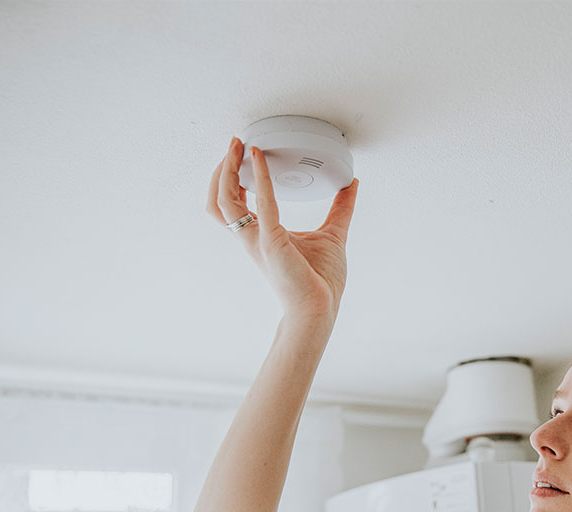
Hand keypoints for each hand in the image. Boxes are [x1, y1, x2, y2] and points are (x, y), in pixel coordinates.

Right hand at [206, 137, 358, 319]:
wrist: (321, 308)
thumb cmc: (321, 281)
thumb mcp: (332, 234)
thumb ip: (340, 208)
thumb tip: (352, 184)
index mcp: (262, 235)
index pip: (233, 204)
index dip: (230, 178)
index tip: (241, 154)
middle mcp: (253, 237)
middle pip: (219, 200)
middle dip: (221, 170)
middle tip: (233, 143)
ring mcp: (259, 240)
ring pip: (224, 203)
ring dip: (227, 172)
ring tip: (238, 148)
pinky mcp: (272, 243)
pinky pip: (261, 206)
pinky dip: (260, 180)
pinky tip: (261, 160)